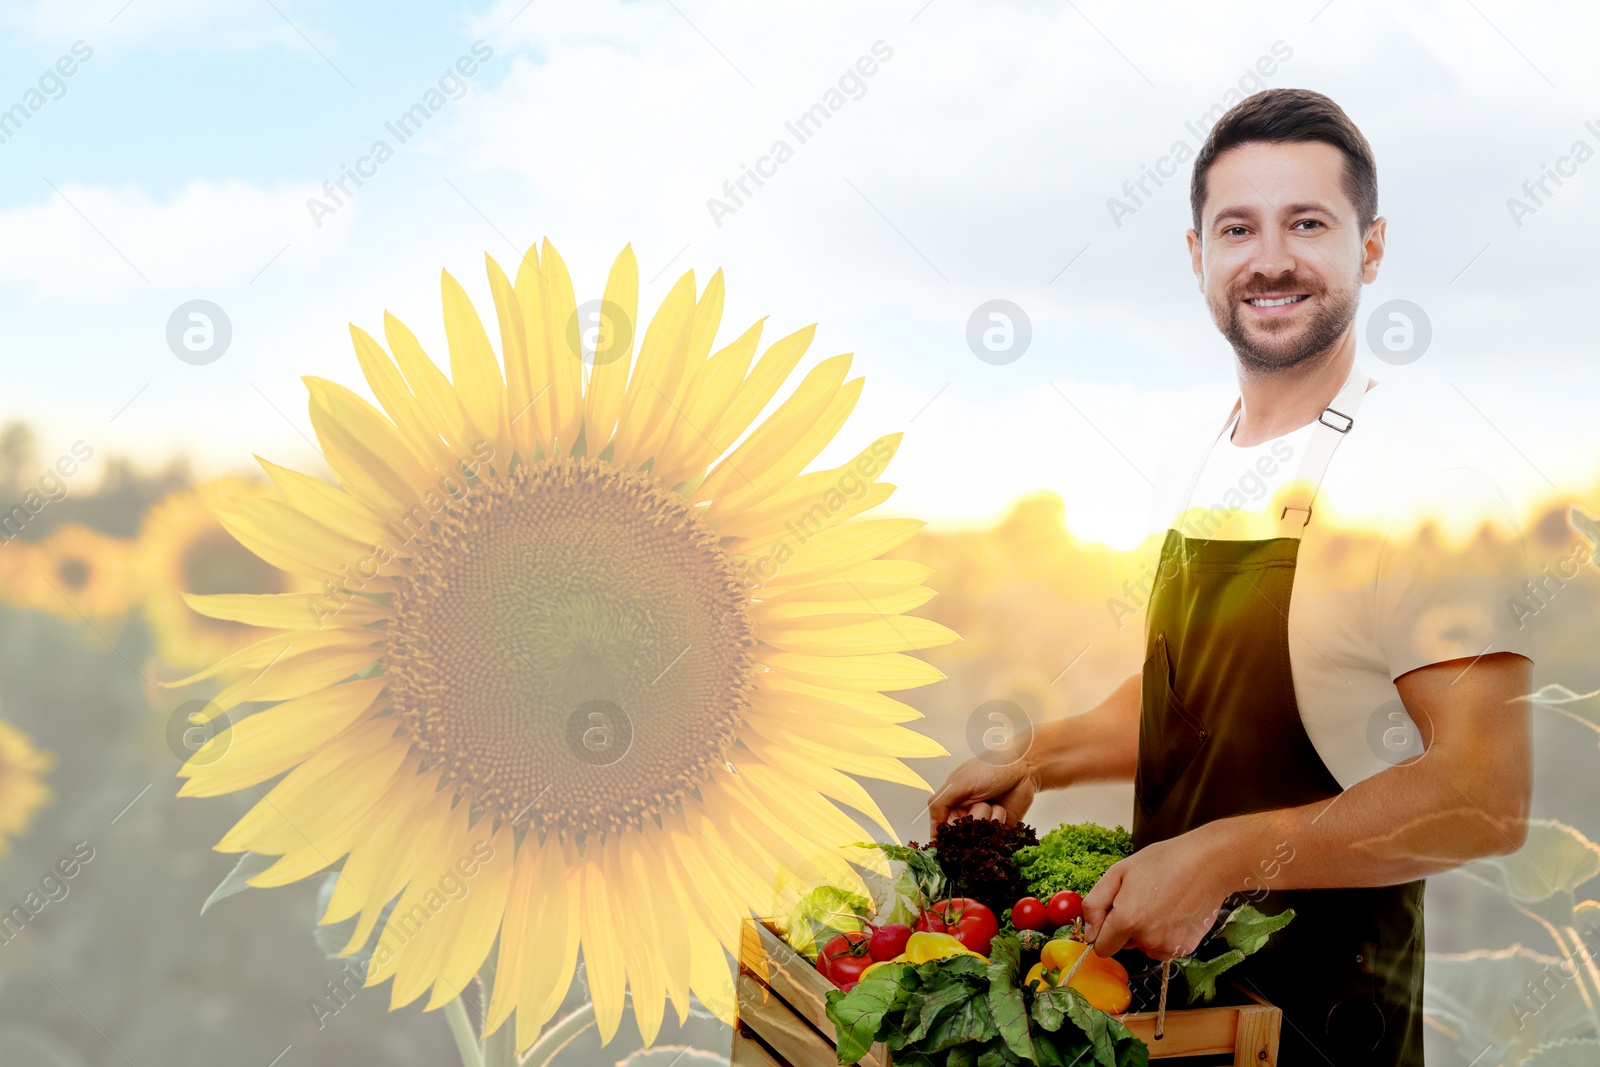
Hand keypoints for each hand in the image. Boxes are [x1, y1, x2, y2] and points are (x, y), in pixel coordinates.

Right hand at [927, 754, 1039, 837]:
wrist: (1023, 766)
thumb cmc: (989, 768)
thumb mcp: (958, 783)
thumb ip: (939, 804)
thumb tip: (932, 833)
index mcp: (951, 806)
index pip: (941, 832)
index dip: (946, 837)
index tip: (953, 836)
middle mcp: (966, 817)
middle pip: (961, 839)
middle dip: (970, 823)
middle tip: (978, 804)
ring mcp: (983, 825)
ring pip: (979, 840)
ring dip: (987, 820)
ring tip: (993, 802)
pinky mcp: (1001, 830)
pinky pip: (997, 840)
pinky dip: (999, 823)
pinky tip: (1002, 808)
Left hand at [1080, 827, 1237, 960]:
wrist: (1208, 863)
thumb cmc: (1164, 862)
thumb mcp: (1118, 872)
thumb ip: (1095, 904)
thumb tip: (1090, 933)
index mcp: (1127, 921)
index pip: (1102, 947)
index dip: (1104, 931)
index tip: (1112, 915)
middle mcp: (1148, 939)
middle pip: (1124, 946)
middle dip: (1126, 928)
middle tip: (1140, 900)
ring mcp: (1169, 946)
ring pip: (1144, 947)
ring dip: (1146, 932)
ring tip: (1159, 903)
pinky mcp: (1186, 948)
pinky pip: (1164, 948)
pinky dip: (1164, 935)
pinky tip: (1173, 913)